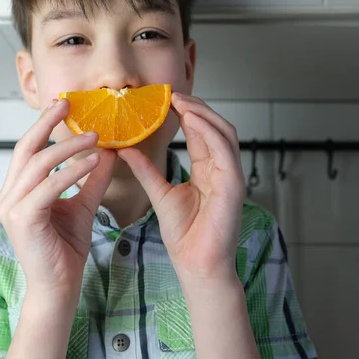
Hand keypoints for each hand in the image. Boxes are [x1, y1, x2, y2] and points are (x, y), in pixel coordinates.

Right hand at [0, 98, 116, 294]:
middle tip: (69, 105)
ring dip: (67, 147)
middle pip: (25, 149)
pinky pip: (48, 187)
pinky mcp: (23, 220)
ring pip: (38, 164)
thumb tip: (107, 153)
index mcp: (17, 192)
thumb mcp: (83, 206)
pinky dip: (71, 172)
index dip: (42, 125)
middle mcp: (9, 196)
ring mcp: (12, 208)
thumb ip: (92, 181)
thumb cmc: (65, 249)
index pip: (27, 150)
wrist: (60, 286)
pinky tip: (92, 162)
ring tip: (94, 137)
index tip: (61, 106)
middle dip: (46, 123)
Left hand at [118, 92, 245, 280]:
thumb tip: (124, 148)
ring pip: (224, 132)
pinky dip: (210, 131)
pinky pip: (225, 150)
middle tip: (172, 95)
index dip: (186, 114)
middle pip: (214, 127)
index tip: (164, 100)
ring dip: (203, 113)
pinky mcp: (234, 185)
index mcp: (208, 170)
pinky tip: (192, 119)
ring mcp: (230, 175)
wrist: (195, 264)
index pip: (200, 134)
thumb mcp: (159, 193)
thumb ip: (145, 170)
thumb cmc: (184, 234)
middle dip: (196, 107)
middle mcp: (221, 169)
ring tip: (180, 101)